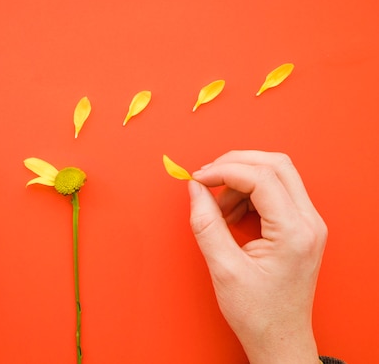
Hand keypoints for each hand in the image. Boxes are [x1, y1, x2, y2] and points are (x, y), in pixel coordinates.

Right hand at [189, 151, 325, 363]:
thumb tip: (194, 188)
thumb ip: (206, 223)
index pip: (261, 178)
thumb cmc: (258, 313)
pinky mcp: (300, 225)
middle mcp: (309, 222)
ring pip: (275, 173)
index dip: (224, 170)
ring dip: (240, 178)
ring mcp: (308, 222)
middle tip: (206, 177)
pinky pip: (274, 190)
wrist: (281, 340)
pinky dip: (247, 192)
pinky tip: (230, 214)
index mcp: (294, 233)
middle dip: (235, 163)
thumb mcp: (224, 269)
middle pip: (275, 164)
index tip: (197, 179)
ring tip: (218, 207)